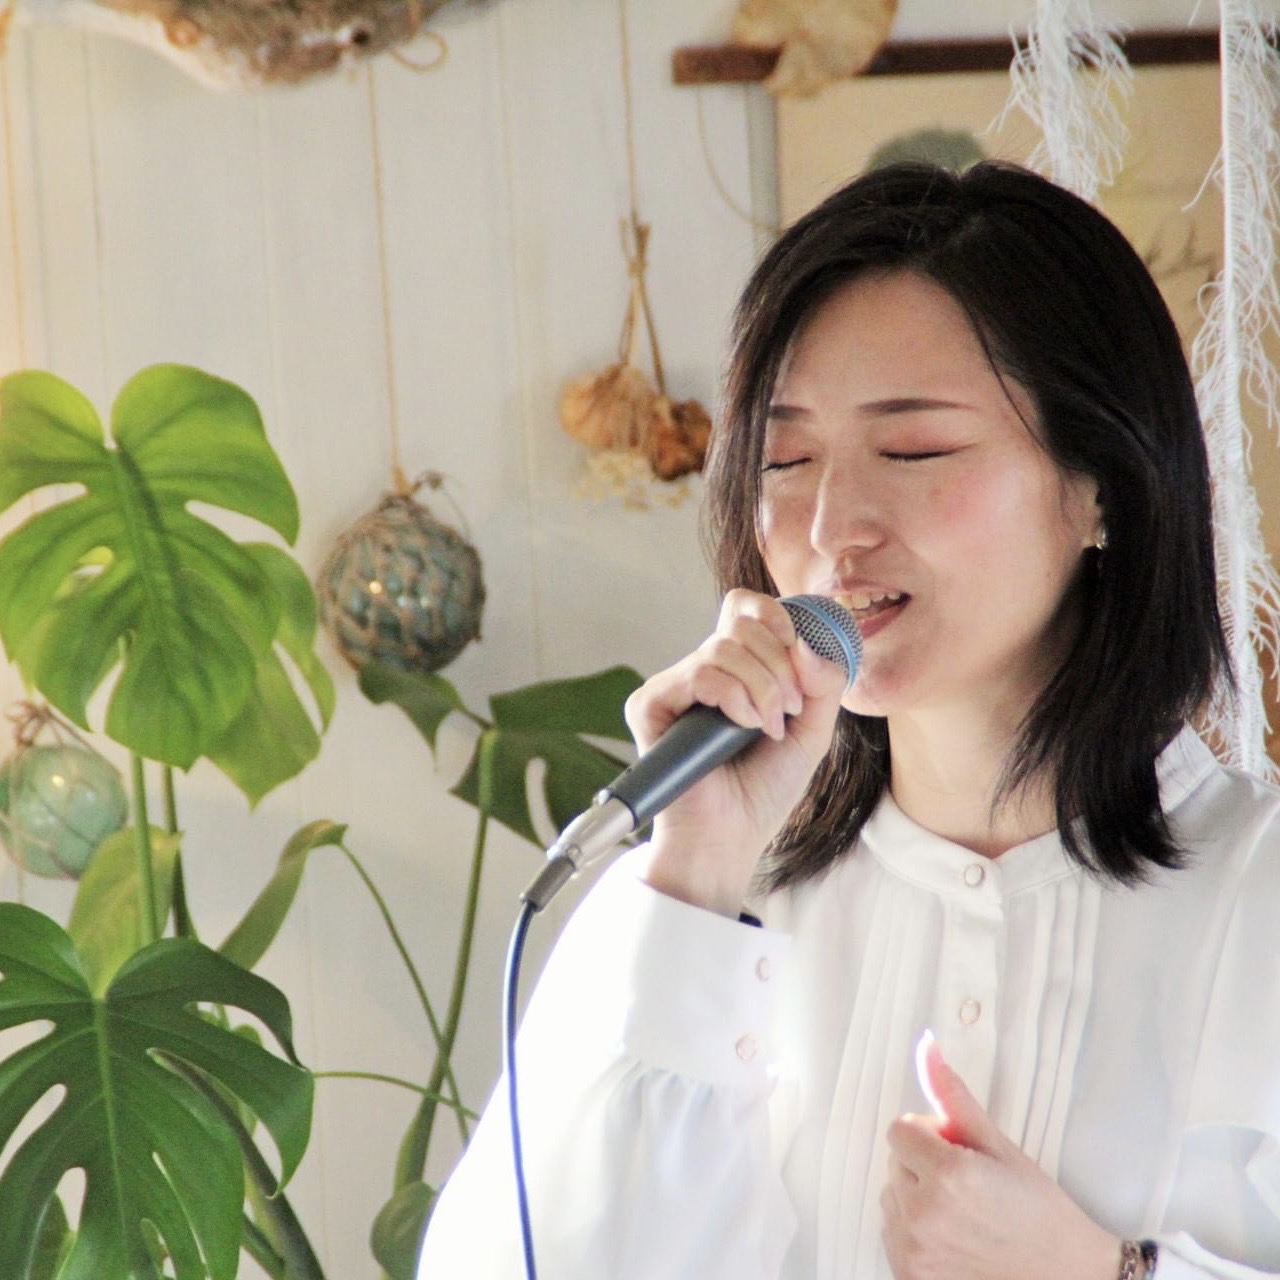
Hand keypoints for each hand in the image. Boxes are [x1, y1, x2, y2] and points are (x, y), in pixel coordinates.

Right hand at [627, 589, 846, 915]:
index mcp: (734, 669)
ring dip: (763, 688)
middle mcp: (701, 671)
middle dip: (780, 665)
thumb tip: (805, 642)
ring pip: (726, 648)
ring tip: (767, 727)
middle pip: (742, 623)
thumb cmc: (763, 790)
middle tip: (789, 710)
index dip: (776, 619)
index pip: (746, 609)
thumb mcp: (813, 730)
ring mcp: (674, 686)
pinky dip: (735, 697)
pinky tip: (742, 727)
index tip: (798, 661)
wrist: (731, 838)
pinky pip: (701, 673)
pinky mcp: (651, 705)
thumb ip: (822, 683)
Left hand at [881, 1036, 1120, 1279]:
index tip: (958, 1151)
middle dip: (923, 1164)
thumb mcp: (999, 1146)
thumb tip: (925, 1047)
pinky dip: (913, 1229)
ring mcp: (914, 1250)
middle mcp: (923, 1214)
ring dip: (916, 1196)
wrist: (1063, 1276)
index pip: (900, 1129)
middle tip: (968, 1184)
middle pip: (895, 1161)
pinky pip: (891, 1232)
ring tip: (962, 1213)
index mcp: (948, 1175)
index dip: (930, 1135)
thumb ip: (953, 1096)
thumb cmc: (1037, 1210)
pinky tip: (952, 1237)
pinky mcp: (908, 1275)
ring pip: (891, 1196)